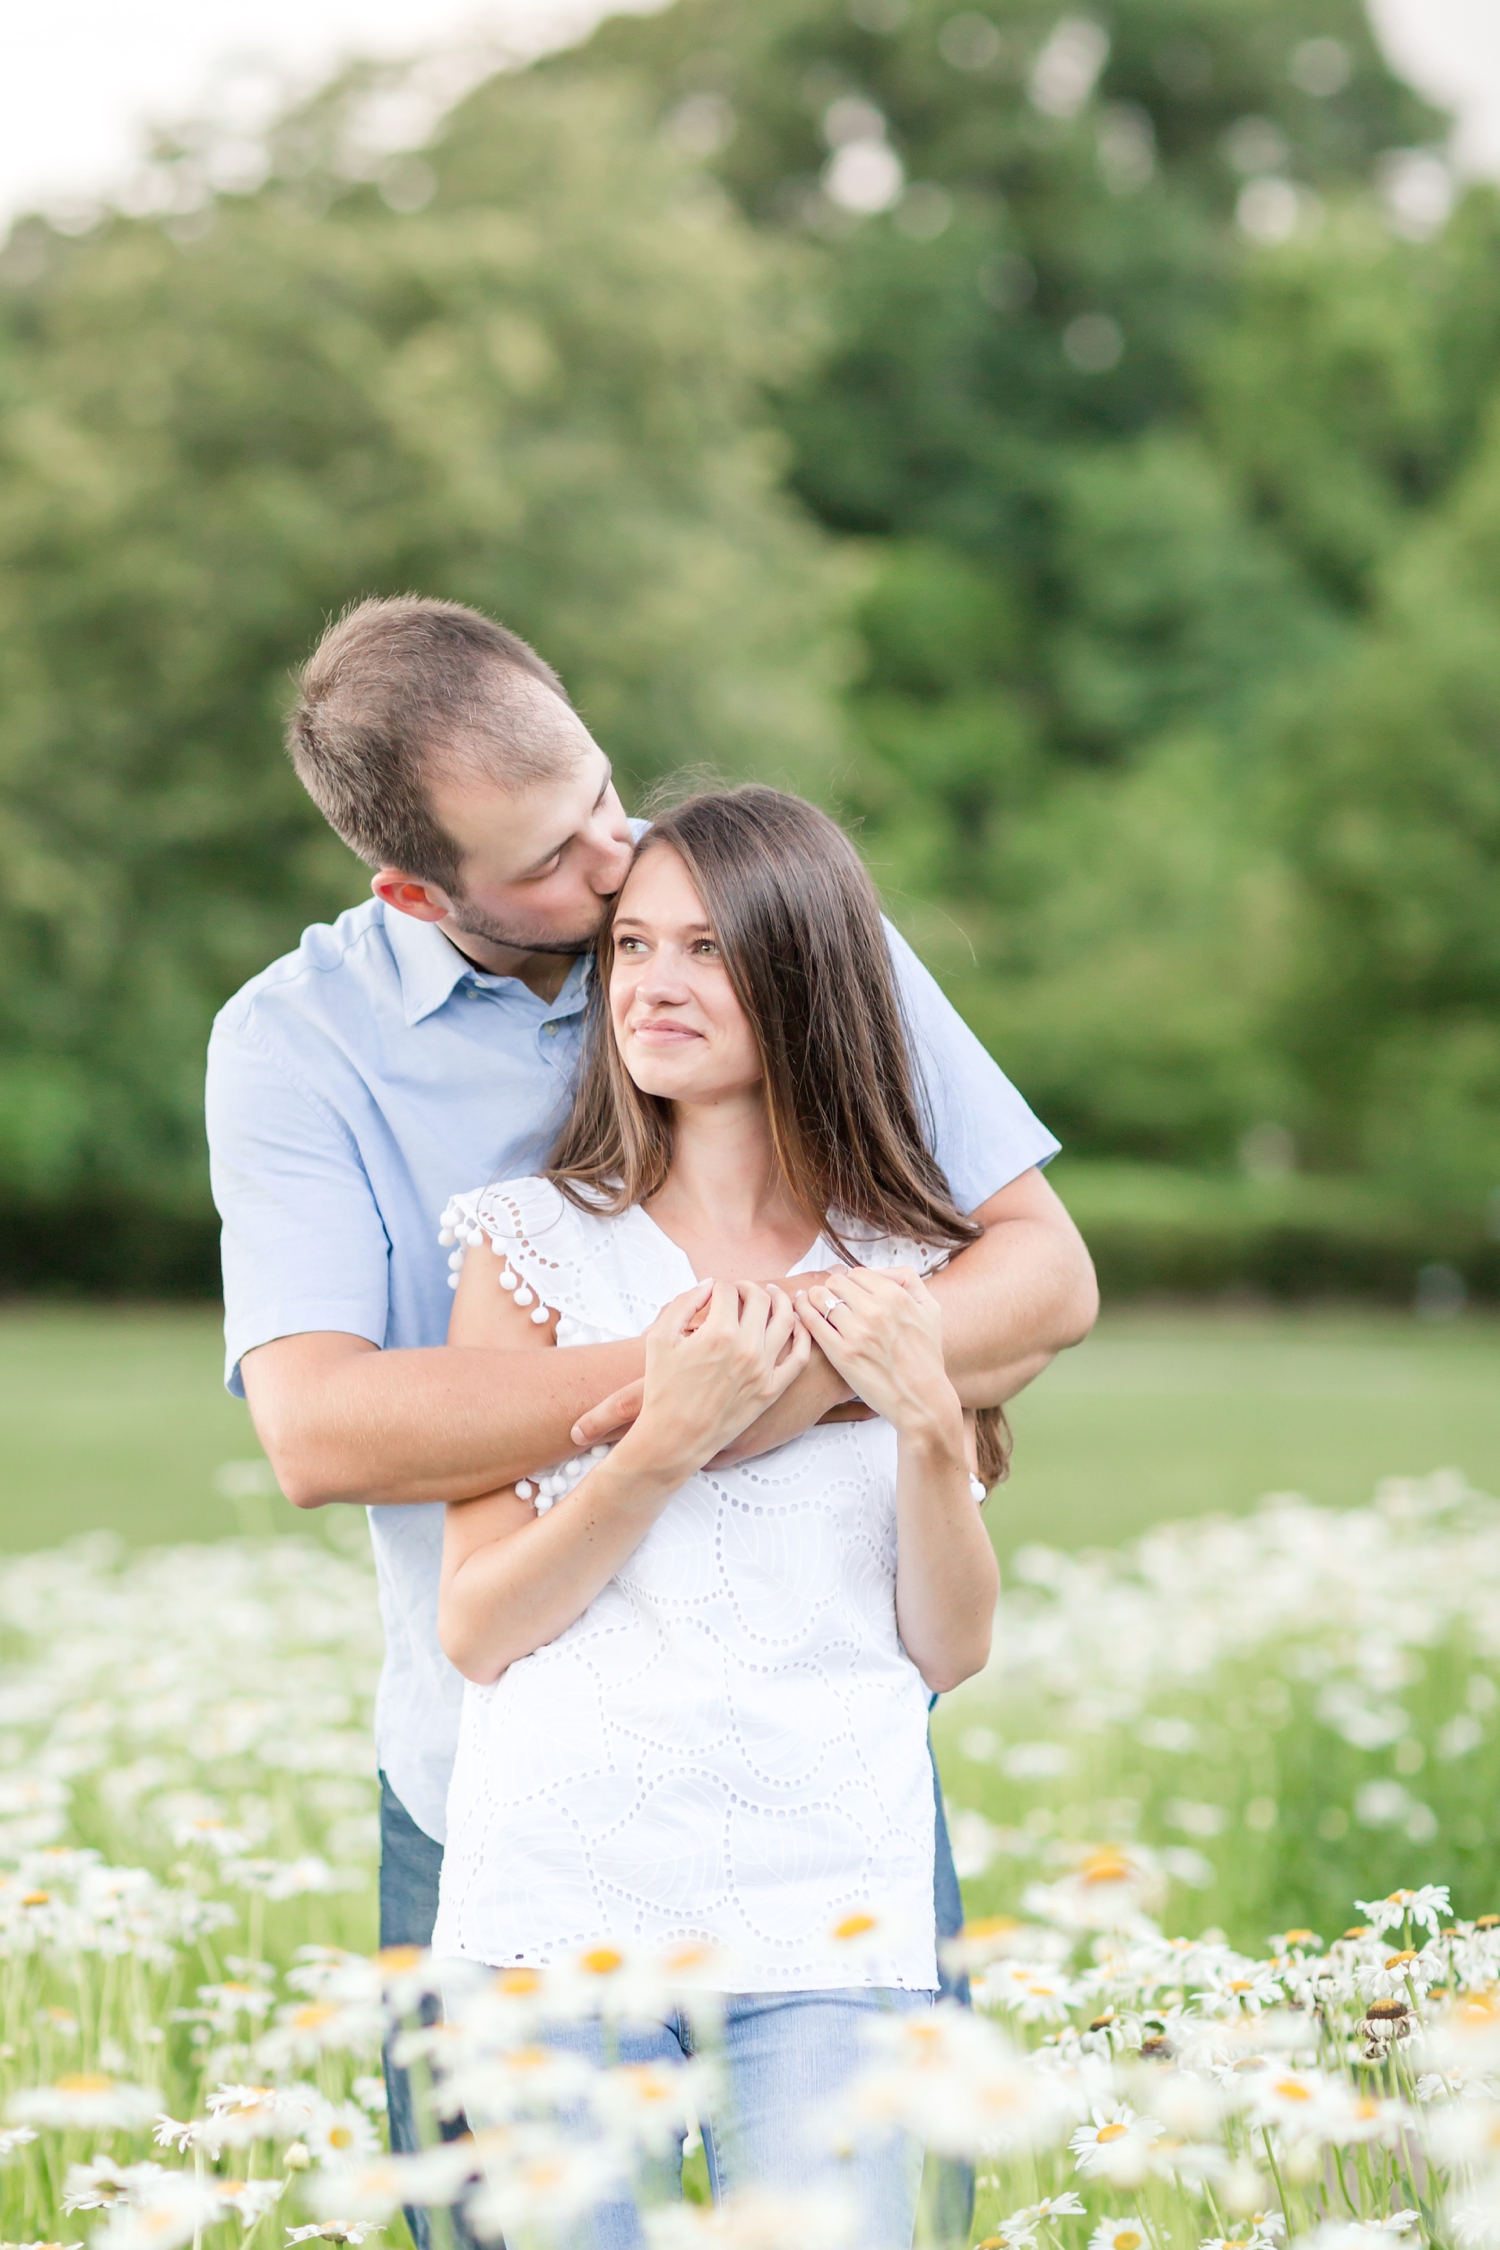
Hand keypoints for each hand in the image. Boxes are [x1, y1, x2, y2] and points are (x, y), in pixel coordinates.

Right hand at [569, 1268, 843, 1450]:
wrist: (675, 1438)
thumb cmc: (663, 1389)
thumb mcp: (659, 1339)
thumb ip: (682, 1303)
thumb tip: (709, 1285)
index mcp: (718, 1333)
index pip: (727, 1291)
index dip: (719, 1286)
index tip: (714, 1293)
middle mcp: (747, 1348)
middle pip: (760, 1299)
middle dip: (749, 1288)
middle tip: (740, 1291)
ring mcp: (764, 1369)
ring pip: (787, 1320)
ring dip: (780, 1300)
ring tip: (772, 1296)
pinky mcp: (772, 1389)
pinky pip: (799, 1356)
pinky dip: (802, 1335)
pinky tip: (795, 1325)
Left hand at [795, 1266, 961, 1444]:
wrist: (921, 1399)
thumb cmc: (926, 1356)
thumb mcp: (930, 1309)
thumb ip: (908, 1280)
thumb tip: (879, 1270)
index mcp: (895, 1297)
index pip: (857, 1273)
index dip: (851, 1282)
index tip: (849, 1293)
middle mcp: (875, 1311)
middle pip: (835, 1282)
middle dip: (832, 1289)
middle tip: (832, 1300)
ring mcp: (857, 1333)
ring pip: (820, 1298)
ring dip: (815, 1299)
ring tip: (815, 1306)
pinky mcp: (841, 1354)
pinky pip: (812, 1322)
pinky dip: (803, 1312)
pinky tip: (803, 1312)